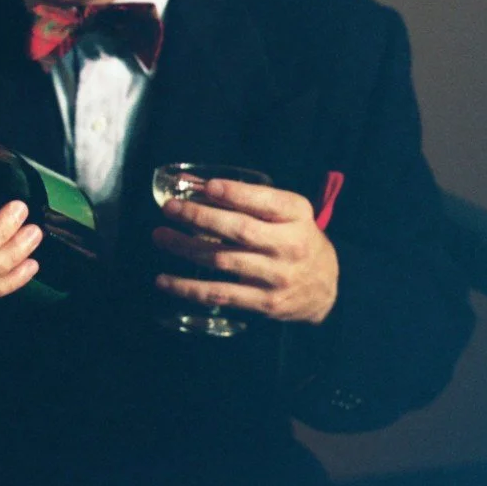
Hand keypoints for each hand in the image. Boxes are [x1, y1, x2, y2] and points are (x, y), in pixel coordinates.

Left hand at [153, 177, 338, 324]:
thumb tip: (189, 183)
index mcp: (295, 216)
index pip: (265, 201)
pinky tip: (165, 280)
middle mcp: (289, 246)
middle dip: (200, 217)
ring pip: (223, 260)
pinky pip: (220, 294)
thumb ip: (242, 196)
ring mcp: (276, 277)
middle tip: (170, 208)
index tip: (208, 187)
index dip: (235, 194)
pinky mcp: (264, 302)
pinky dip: (189, 288)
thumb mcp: (283, 210)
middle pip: (239, 230)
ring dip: (186, 248)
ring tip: (160, 236)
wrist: (326, 286)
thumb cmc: (295, 237)